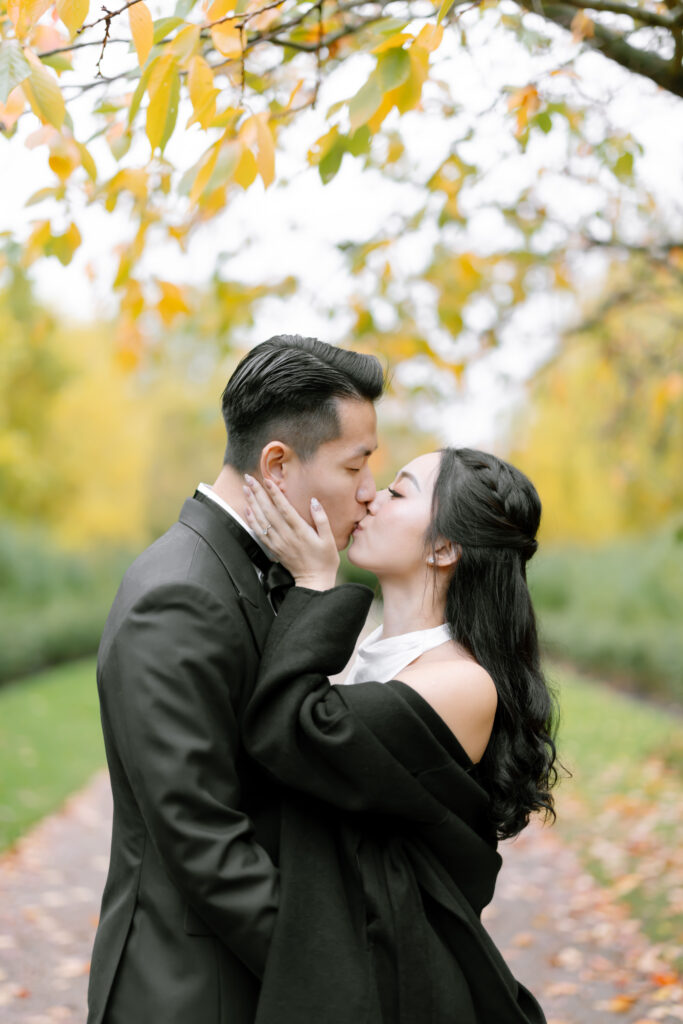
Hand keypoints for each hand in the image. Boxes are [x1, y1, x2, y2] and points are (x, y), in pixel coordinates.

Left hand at [243, 475, 339, 590]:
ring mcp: (278, 542)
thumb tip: (314, 501)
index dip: (275, 493)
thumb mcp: (330, 539)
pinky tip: (247, 509)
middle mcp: (286, 535)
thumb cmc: (325, 560)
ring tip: (245, 489)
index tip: (267, 480)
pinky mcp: (274, 548)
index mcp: (300, 531)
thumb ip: (321, 519)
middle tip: (249, 478)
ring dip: (252, 503)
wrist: (314, 582)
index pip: (284, 508)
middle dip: (258, 493)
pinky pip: (259, 532)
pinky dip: (251, 520)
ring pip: (261, 520)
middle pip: (268, 511)